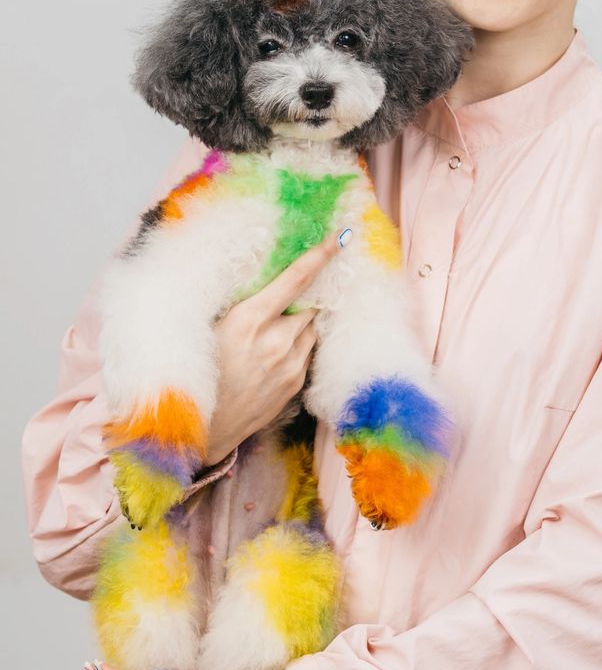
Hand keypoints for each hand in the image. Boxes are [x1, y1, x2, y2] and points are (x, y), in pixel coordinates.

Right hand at [204, 231, 345, 467]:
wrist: (201, 430)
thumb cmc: (195, 372)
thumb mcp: (207, 328)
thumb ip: (236, 304)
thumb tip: (258, 278)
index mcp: (248, 320)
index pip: (295, 279)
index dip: (320, 255)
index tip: (339, 238)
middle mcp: (275, 341)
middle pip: (309, 304)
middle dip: (303, 297)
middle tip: (289, 296)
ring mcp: (289, 365)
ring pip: (310, 328)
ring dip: (300, 322)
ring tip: (276, 328)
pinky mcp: (295, 384)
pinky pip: (307, 352)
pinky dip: (297, 345)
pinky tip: (274, 352)